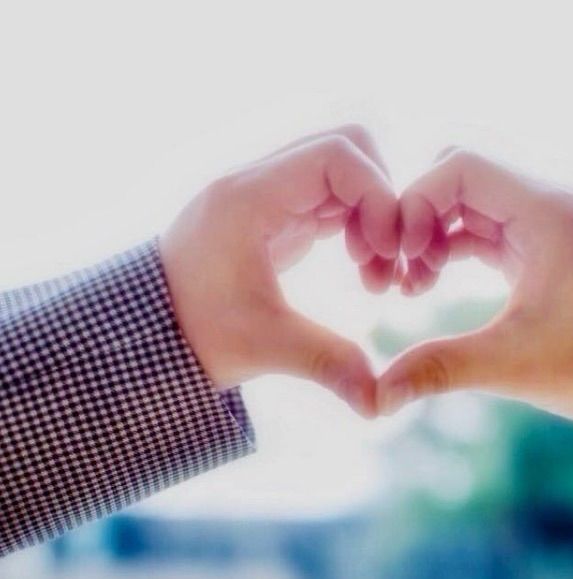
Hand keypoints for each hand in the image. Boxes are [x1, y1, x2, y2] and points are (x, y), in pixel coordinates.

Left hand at [159, 126, 399, 416]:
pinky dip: (359, 226)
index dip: (378, 194)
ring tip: (375, 275)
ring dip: (374, 216)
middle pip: (348, 147)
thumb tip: (378, 403)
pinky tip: (363, 270)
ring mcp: (269, 195)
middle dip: (381, 200)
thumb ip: (325, 362)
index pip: (337, 152)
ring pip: (345, 172)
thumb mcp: (263, 347)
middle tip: (386, 258)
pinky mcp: (277, 215)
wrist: (151, 332)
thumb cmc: (195, 332)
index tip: (387, 250)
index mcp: (249, 197)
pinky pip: (334, 198)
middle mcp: (260, 182)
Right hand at [378, 149, 572, 434]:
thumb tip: (375, 396)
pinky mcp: (550, 245)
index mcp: (549, 209)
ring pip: (473, 200)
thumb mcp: (513, 365)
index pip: (459, 164)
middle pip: (462, 172)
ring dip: (435, 234)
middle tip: (400, 268)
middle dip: (419, 215)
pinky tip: (434, 284)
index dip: (413, 202)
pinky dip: (455, 247)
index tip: (396, 257)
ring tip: (413, 284)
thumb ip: (438, 368)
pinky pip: (489, 226)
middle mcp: (554, 200)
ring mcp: (553, 221)